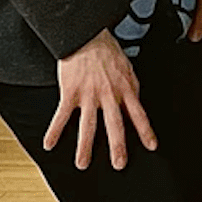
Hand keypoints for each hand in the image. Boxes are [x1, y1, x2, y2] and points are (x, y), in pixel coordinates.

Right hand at [45, 29, 155, 169]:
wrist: (86, 36)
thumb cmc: (107, 51)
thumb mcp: (128, 68)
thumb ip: (131, 87)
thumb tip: (136, 102)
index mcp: (125, 89)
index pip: (139, 114)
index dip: (146, 131)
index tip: (152, 146)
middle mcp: (109, 95)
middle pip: (115, 125)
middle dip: (117, 146)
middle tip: (119, 164)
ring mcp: (89, 95)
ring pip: (88, 126)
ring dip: (84, 147)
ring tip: (82, 164)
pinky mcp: (70, 93)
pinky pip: (61, 116)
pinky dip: (54, 131)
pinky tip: (49, 145)